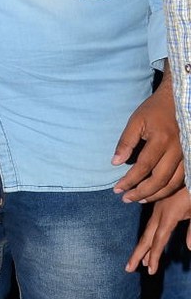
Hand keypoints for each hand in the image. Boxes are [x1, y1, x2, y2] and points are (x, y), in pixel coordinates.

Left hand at [112, 75, 184, 202]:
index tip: (117, 189)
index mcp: (161, 140)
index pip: (143, 167)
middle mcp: (177, 150)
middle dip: (141, 193)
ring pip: (173, 183)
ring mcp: (186, 154)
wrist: (179, 100)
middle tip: (126, 198)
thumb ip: (126, 142)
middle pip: (160, 180)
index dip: (129, 180)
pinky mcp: (190, 157)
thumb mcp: (136, 121)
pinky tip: (157, 192)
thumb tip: (115, 163)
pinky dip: (169, 189)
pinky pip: (182, 179)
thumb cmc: (154, 110)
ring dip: (156, 194)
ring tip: (140, 199)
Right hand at [126, 186, 190, 275]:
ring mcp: (158, 207)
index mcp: (169, 215)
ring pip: (148, 230)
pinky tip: (148, 240)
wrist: (189, 167)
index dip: (154, 256)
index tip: (150, 270)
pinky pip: (151, 222)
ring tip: (139, 260)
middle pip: (147, 237)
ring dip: (143, 246)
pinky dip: (148, 235)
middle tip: (128, 269)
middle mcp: (159, 212)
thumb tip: (189, 248)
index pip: (158, 240)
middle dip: (138, 254)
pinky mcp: (160, 202)